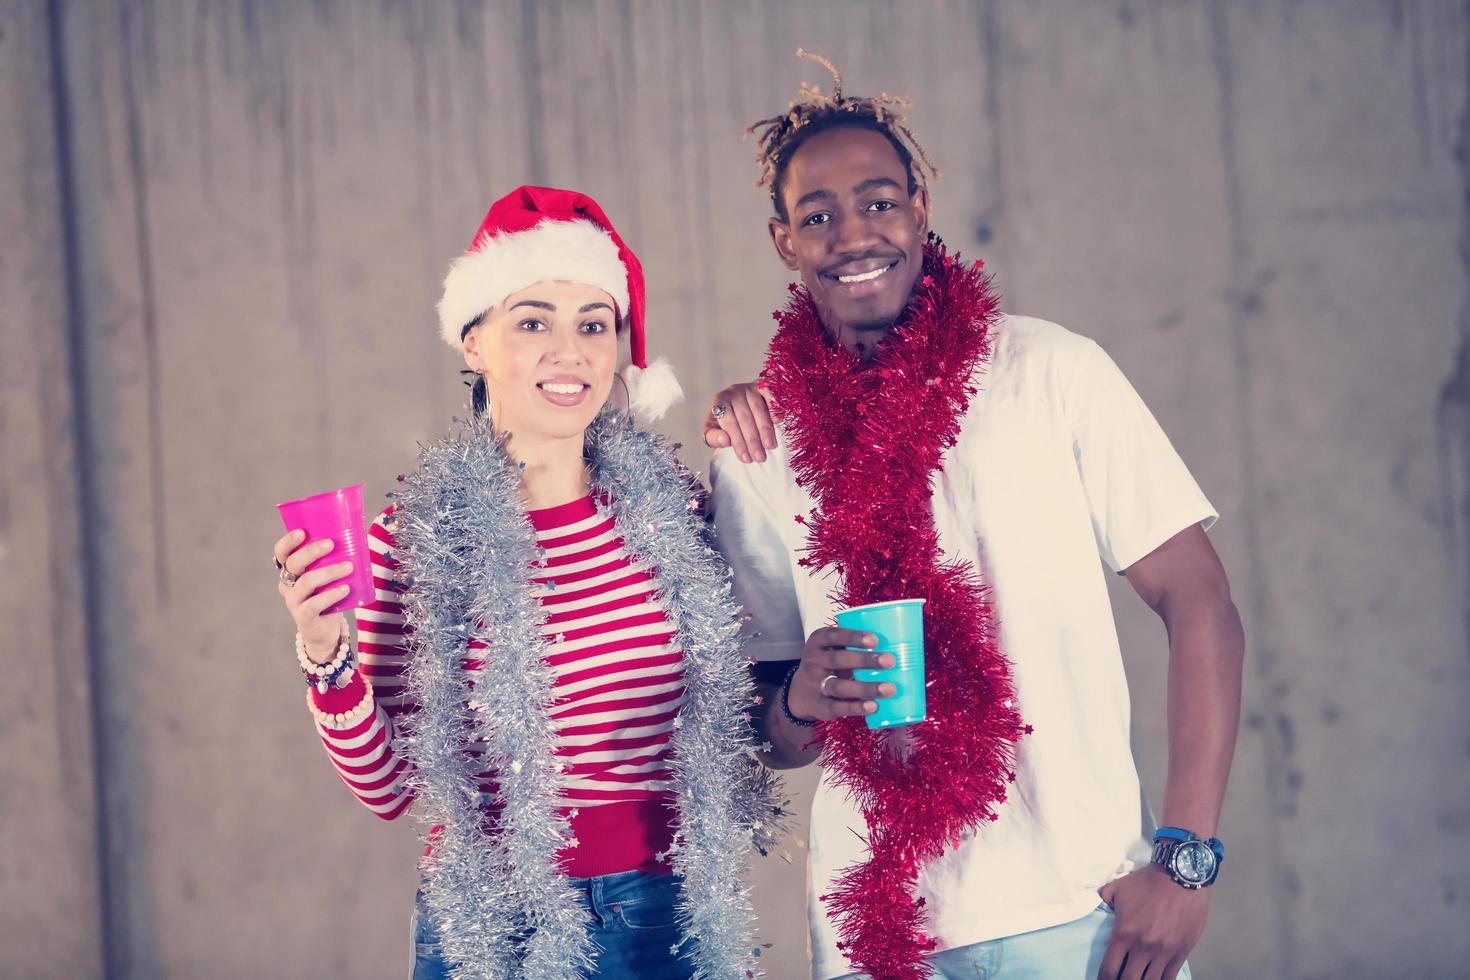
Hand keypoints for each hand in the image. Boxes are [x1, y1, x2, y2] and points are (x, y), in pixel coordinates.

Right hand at [273, 529, 350, 662]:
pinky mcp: (303, 616)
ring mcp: (294, 601)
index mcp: (291, 571)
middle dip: (311, 552)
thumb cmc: (327, 595)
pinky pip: (315, 603)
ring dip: (328, 572)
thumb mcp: (327, 577)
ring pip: (306, 582)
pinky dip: (331, 594)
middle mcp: (288, 584)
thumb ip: (331, 560)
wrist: (325, 630)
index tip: (302, 532)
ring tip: (348, 567)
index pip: (282, 553)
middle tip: (331, 544)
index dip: (288, 542)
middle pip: (293, 564)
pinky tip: (345, 589)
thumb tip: (355, 538)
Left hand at [703, 381, 778, 461]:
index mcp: (719, 402)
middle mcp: (734, 392)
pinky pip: (770, 394)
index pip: (729, 422)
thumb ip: (713, 438)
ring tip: (770, 446)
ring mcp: (750, 387)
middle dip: (753, 440)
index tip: (746, 458)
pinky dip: (774, 407)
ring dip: (765, 429)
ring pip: (759, 409)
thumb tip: (725, 440)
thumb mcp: (712, 431)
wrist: (738, 406)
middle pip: (745, 417)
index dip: (738, 441)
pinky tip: (778, 421)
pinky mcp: (764, 386)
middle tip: (760, 457)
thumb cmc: (725, 423)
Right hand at [784, 628, 896, 721]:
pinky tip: (873, 706)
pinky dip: (856, 707)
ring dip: (866, 688)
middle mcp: (813, 662)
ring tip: (890, 688)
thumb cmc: (828, 664)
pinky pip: (838, 707)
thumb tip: (898, 644)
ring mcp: (815, 685)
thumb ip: (854, 645)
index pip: (834, 635)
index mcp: (818, 642)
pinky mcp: (820, 706)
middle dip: (865, 660)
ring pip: (840, 686)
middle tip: (890, 661)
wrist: (800, 693)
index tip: (876, 639)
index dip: (854, 637)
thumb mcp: (832, 649)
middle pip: (838, 660)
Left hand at [1096, 864, 1207, 979]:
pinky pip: (1170, 977)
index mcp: (1123, 933)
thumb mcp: (1117, 887)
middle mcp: (1143, 946)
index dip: (1103, 979)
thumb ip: (1103, 900)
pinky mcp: (1181, 951)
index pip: (1109, 969)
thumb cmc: (1147, 881)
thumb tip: (1097, 907)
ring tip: (1137, 978)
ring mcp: (1164, 951)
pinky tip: (1156, 978)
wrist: (1180, 875)